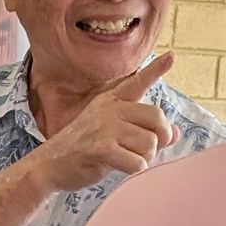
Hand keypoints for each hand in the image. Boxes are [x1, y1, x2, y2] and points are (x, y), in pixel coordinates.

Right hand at [33, 52, 176, 193]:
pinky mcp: (101, 148)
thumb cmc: (84, 148)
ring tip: (126, 158)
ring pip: (150, 143)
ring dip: (145, 157)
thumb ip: (143, 130)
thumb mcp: (112, 133)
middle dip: (160, 138)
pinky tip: (119, 167)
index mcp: (111, 101)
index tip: (172, 56)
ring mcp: (105, 127)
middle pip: (157, 118)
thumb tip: (176, 133)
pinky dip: (135, 169)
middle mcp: (110, 109)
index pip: (137, 82)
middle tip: (147, 149)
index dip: (155, 70)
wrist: (50, 164)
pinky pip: (138, 162)